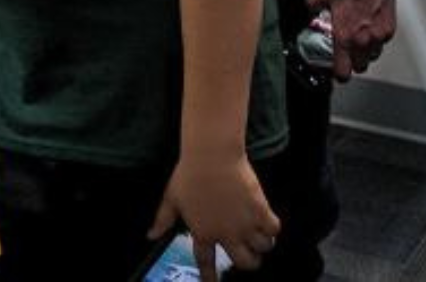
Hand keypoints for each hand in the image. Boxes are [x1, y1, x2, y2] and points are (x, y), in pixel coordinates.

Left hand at [151, 148, 277, 278]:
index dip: (210, 276)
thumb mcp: (172, 198)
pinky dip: (273, 228)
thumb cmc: (189, 175)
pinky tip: (268, 222)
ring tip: (260, 238)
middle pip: (245, 263)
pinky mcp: (260, 210)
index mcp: (203, 233)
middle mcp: (226, 234)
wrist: (212, 156)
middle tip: (250, 254)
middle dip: (249, 263)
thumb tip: (151, 235)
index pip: (206, 262)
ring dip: (262, 245)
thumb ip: (163, 219)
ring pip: (262, 248)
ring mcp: (245, 224)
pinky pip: (274, 229)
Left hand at [307, 0, 396, 78]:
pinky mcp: (390, 29)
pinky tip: (370, 29)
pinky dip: (377, 41)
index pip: (344, 71)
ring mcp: (378, 36)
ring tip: (360, 41)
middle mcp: (363, 40)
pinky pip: (382, 43)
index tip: (336, 70)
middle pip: (360, 67)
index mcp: (345, 36)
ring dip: (366, 53)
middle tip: (348, 54)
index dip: (339, 73)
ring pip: (373, 57)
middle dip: (353, 63)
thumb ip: (315, 5)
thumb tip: (310, 8)